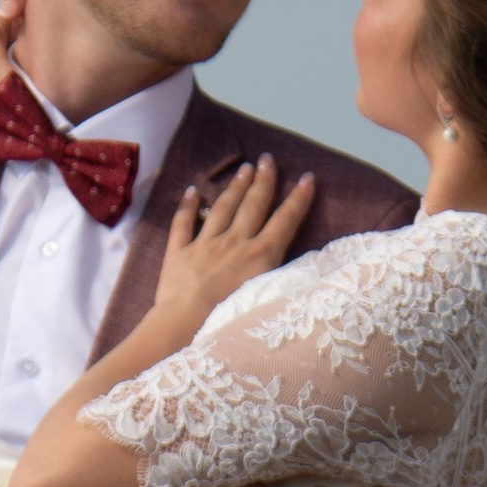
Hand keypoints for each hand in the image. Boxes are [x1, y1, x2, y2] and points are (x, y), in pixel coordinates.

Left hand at [150, 155, 315, 334]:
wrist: (186, 327)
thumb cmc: (230, 321)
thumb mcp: (269, 300)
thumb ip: (284, 277)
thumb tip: (306, 264)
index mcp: (260, 256)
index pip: (285, 220)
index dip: (298, 199)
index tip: (307, 178)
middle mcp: (235, 243)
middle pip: (253, 205)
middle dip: (263, 181)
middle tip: (267, 159)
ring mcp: (205, 245)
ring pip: (222, 208)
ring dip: (235, 187)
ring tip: (244, 168)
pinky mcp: (178, 253)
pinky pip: (183, 224)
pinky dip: (187, 206)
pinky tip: (192, 191)